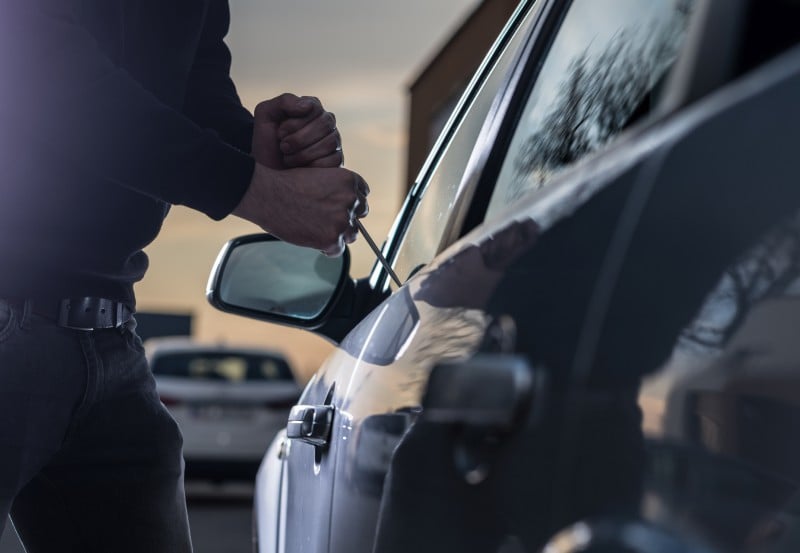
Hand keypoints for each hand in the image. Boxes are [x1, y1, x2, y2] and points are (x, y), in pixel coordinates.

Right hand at [233, 163, 369, 255]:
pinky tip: (313, 239)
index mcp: (348, 181)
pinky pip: (338, 250)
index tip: (339, 208)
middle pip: (359, 215)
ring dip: (338, 235)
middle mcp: (350, 200)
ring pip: (351, 234)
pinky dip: (327, 248)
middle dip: (346, 219)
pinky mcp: (332, 239)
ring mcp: (342, 221)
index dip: (349, 203)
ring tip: (317, 230)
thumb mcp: (318, 176)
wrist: (267, 195)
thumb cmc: (285, 185)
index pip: (362, 196)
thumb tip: (344, 208)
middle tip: (326, 221)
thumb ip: (336, 190)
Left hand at [252, 93, 342, 169]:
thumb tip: (308, 105)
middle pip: (324, 125)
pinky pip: (333, 161)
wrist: (268, 173)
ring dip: (303, 154)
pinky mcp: (336, 160)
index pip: (314, 108)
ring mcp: (334, 141)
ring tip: (289, 158)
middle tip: (283, 147)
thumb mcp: (266, 115)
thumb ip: (285, 102)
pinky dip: (312, 166)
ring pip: (329, 143)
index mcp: (312, 108)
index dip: (294, 123)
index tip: (279, 133)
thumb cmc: (267, 143)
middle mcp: (326, 123)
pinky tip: (301, 169)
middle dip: (298, 139)